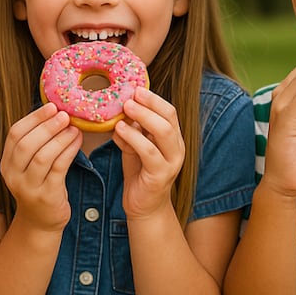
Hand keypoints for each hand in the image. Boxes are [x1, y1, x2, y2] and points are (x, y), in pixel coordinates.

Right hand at [0, 103, 79, 231]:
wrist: (41, 221)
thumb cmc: (39, 185)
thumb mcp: (30, 165)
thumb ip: (37, 142)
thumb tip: (55, 111)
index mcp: (7, 163)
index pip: (15, 133)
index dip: (33, 117)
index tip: (51, 106)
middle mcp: (13, 175)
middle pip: (26, 144)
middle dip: (47, 126)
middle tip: (64, 114)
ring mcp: (28, 188)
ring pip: (43, 156)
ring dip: (60, 138)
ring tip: (74, 128)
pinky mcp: (46, 197)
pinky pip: (58, 168)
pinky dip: (69, 151)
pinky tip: (77, 142)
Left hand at [115, 88, 183, 218]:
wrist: (144, 207)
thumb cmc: (140, 173)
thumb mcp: (134, 146)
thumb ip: (132, 130)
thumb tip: (119, 109)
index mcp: (172, 138)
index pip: (169, 111)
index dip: (153, 98)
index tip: (135, 87)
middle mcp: (176, 148)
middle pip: (169, 117)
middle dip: (149, 103)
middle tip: (130, 94)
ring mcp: (171, 162)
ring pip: (162, 131)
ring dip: (142, 116)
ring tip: (124, 107)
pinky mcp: (160, 175)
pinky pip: (149, 151)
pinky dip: (134, 138)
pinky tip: (120, 130)